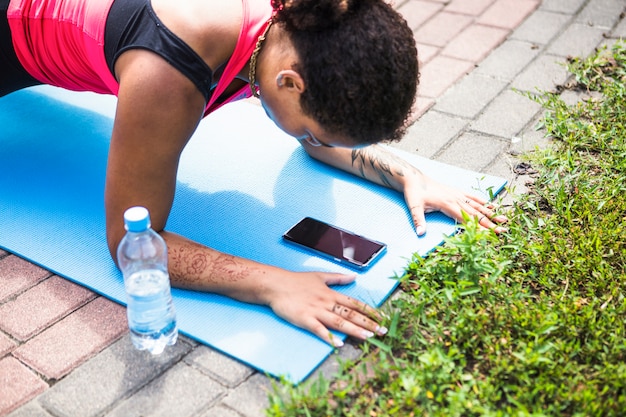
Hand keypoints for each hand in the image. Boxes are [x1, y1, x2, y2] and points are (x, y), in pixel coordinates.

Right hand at [266, 271, 386, 346]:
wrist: (276, 285)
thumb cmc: (296, 281)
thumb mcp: (319, 276)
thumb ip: (338, 278)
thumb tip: (354, 276)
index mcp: (331, 293)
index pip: (354, 303)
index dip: (369, 311)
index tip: (382, 317)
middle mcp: (326, 302)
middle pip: (351, 314)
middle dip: (368, 323)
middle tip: (382, 331)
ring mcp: (316, 311)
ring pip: (339, 322)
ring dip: (354, 330)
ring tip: (368, 337)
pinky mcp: (305, 319)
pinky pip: (319, 330)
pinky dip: (329, 337)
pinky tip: (338, 344)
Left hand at [404, 171, 507, 235]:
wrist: (414, 178)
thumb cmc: (414, 193)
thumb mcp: (414, 206)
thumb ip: (418, 220)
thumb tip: (420, 233)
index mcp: (447, 204)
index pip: (466, 219)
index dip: (479, 227)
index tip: (490, 234)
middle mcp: (456, 199)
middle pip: (476, 213)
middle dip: (491, 222)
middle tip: (504, 229)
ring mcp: (457, 194)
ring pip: (477, 205)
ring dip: (491, 212)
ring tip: (504, 218)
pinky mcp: (456, 191)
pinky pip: (473, 197)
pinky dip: (483, 202)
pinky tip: (491, 206)